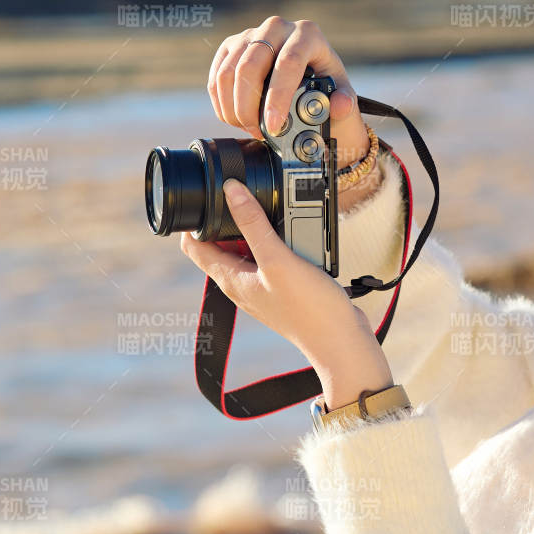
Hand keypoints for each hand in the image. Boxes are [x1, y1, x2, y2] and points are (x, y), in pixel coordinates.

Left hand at [180, 178, 390, 397]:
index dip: (194, 221)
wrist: (340, 342)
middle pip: (222, 245)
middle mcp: (242, 284)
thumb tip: (231, 191)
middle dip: (228, 219)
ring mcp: (263, 288)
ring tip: (274, 213)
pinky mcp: (284, 290)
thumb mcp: (278, 259)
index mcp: (231, 279)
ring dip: (257, 230)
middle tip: (245, 196)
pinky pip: (272, 260)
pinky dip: (278, 244)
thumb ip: (253, 225)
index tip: (206, 197)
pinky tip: (297, 236)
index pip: (194, 247)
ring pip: (249, 251)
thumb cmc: (309, 309)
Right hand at [208, 16, 368, 169]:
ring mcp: (250, 34)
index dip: (277, 97)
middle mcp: (276, 27)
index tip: (274, 126)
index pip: (288, 62)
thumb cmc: (326, 85)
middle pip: (250, 66)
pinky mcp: (230, 47)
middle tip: (258, 133)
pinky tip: (236, 119)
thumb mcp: (341, 94)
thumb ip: (345, 102)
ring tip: (249, 129)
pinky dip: (222, 104)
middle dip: (249, 107)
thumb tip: (340, 105)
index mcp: (308, 34)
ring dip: (233, 109)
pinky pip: (217, 77)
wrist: (306, 77)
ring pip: (228, 73)